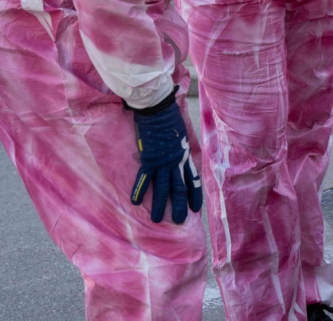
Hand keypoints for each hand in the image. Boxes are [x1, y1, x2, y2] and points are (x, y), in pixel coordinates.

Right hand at [129, 90, 202, 223]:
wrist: (159, 109)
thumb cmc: (170, 117)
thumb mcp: (182, 133)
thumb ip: (181, 146)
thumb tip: (180, 151)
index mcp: (185, 155)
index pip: (193, 179)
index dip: (195, 194)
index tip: (196, 208)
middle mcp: (176, 161)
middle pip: (180, 187)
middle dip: (180, 206)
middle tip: (180, 221)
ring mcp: (162, 161)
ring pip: (162, 188)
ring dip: (160, 205)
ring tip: (158, 220)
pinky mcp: (148, 158)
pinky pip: (144, 178)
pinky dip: (139, 190)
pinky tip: (136, 203)